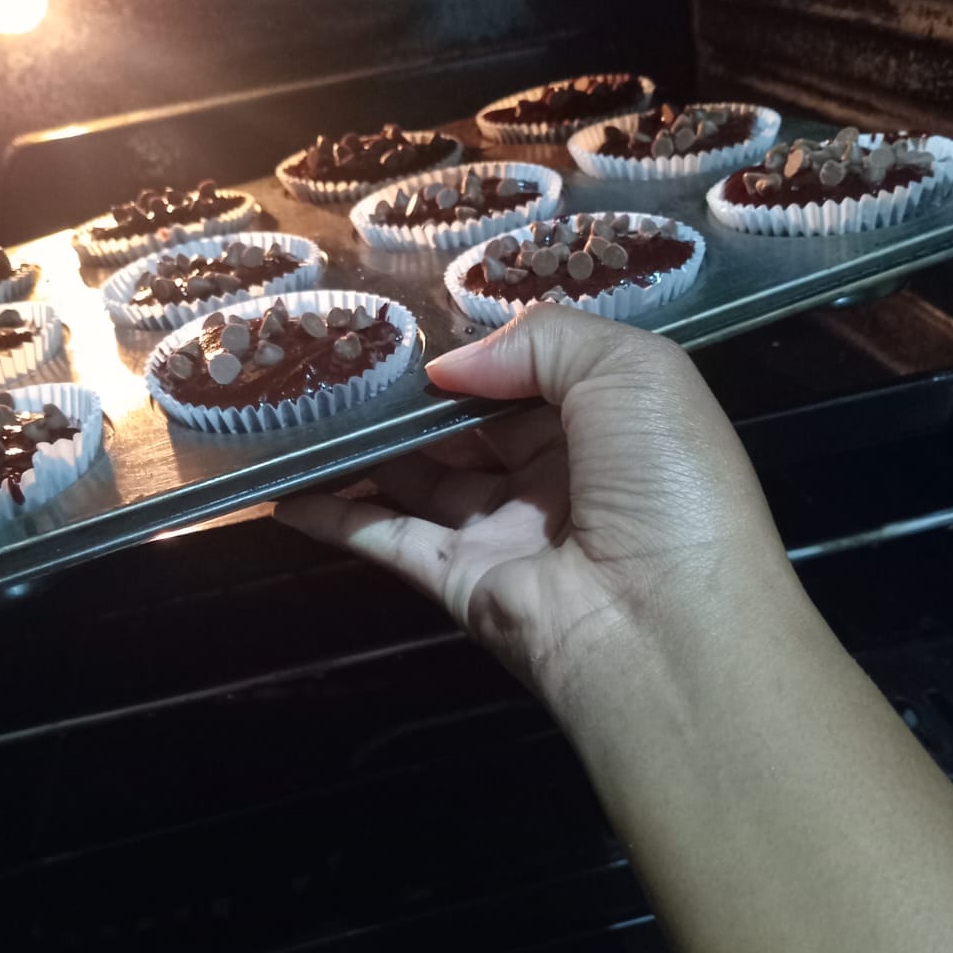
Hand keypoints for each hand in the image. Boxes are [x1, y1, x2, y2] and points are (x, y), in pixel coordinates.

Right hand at [274, 305, 794, 705]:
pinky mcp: (459, 582)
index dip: (479, 353)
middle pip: (469, 426)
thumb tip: (448, 367)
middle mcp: (557, 477)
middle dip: (414, 395)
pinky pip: (388, 538)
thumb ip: (539, 341)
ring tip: (303, 404)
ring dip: (365, 445)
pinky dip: (336, 515)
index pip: (532, 376)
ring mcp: (505, 533)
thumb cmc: (666, 481)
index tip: (415, 325)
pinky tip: (285, 489)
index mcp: (610, 424)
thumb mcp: (632, 370)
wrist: (666, 627)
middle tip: (342, 356)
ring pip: (420, 477)